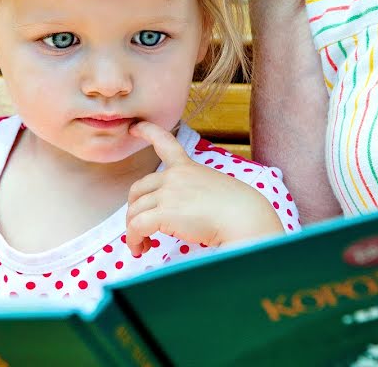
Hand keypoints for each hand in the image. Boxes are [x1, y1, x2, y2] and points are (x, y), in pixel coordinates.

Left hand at [125, 121, 284, 256]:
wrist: (245, 218)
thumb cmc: (239, 210)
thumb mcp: (215, 189)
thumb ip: (195, 192)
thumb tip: (185, 213)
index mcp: (188, 167)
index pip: (164, 142)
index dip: (147, 132)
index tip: (134, 128)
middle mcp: (174, 177)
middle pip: (138, 188)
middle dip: (134, 208)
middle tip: (140, 228)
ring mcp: (168, 193)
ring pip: (134, 210)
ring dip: (133, 229)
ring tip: (142, 245)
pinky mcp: (164, 213)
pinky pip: (136, 226)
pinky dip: (133, 239)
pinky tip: (140, 249)